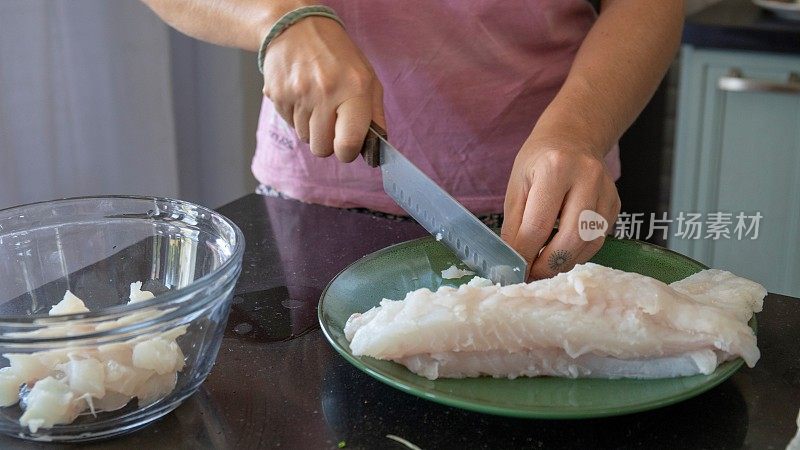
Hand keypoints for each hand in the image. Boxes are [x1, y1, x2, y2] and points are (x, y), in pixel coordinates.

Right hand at [261, 15, 384, 160]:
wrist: (297, 27)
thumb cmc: (338, 55)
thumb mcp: (368, 78)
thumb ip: (375, 115)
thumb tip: (377, 147)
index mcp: (354, 90)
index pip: (347, 144)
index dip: (347, 152)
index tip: (347, 146)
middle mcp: (325, 92)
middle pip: (321, 148)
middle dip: (327, 141)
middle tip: (331, 120)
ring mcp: (298, 94)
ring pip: (304, 138)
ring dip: (311, 127)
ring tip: (316, 102)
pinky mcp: (277, 95)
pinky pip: (289, 124)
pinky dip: (297, 116)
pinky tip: (302, 95)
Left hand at [501, 136, 620, 279]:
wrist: (573, 138)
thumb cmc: (539, 161)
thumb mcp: (517, 185)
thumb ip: (515, 224)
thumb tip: (511, 260)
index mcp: (555, 168)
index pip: (539, 224)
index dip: (525, 254)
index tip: (514, 271)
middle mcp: (587, 178)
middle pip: (570, 238)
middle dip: (548, 265)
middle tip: (531, 275)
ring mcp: (606, 191)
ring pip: (588, 244)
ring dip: (564, 263)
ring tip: (544, 266)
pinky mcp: (615, 204)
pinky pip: (598, 240)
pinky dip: (578, 253)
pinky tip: (562, 252)